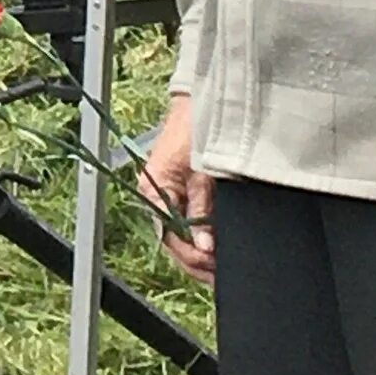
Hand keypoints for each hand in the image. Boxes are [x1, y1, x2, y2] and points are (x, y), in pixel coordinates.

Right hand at [140, 92, 216, 283]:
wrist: (204, 99)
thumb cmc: (198, 127)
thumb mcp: (203, 171)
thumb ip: (201, 209)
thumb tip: (203, 244)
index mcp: (152, 192)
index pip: (168, 237)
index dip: (192, 257)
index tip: (215, 267)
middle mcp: (155, 197)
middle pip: (173, 241)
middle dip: (197, 261)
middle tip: (223, 274)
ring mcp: (166, 195)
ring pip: (180, 235)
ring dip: (200, 252)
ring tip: (222, 266)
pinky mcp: (179, 191)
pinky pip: (186, 221)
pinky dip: (201, 236)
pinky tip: (217, 247)